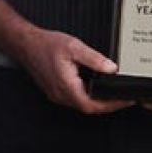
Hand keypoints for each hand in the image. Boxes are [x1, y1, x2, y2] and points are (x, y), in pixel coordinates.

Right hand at [13, 25, 131, 114]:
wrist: (26, 44)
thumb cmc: (46, 45)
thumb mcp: (74, 46)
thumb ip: (94, 58)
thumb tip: (112, 68)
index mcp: (66, 86)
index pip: (93, 105)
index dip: (112, 105)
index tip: (125, 100)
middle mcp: (61, 95)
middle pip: (88, 108)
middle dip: (108, 105)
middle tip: (123, 98)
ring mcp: (57, 95)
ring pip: (81, 104)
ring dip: (97, 102)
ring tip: (112, 94)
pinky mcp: (55, 91)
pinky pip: (74, 99)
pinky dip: (87, 96)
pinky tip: (94, 88)